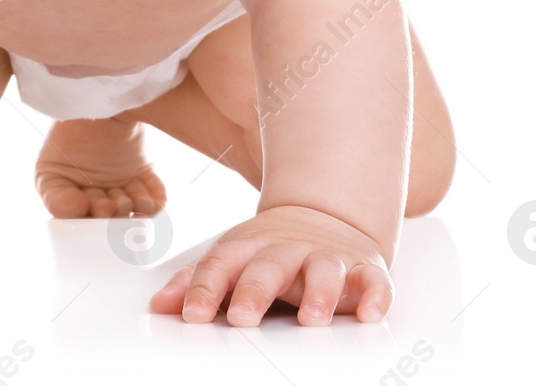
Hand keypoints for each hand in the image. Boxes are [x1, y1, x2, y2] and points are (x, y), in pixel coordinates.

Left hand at [148, 204, 391, 325]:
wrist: (324, 216)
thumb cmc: (270, 251)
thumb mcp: (232, 259)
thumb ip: (198, 281)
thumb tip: (159, 305)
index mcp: (249, 248)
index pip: (222, 265)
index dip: (203, 288)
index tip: (189, 315)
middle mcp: (287, 250)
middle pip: (268, 267)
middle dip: (254, 291)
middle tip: (240, 317)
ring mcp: (326, 258)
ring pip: (323, 271)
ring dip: (318, 294)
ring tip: (310, 319)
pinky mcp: (364, 269)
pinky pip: (374, 281)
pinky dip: (375, 295)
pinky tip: (371, 314)